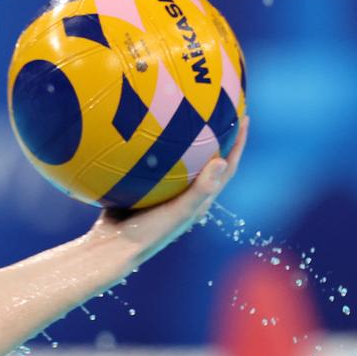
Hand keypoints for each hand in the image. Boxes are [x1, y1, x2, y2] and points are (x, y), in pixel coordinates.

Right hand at [91, 115, 248, 260]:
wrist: (112, 247)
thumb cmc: (149, 233)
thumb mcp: (178, 212)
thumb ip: (200, 189)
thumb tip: (222, 160)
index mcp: (199, 200)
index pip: (226, 167)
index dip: (238, 144)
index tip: (244, 118)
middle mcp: (184, 195)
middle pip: (207, 159)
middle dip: (216, 135)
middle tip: (218, 108)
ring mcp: (163, 192)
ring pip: (179, 159)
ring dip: (186, 138)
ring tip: (183, 113)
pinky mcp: (142, 189)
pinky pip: (152, 161)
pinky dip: (154, 145)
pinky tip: (144, 129)